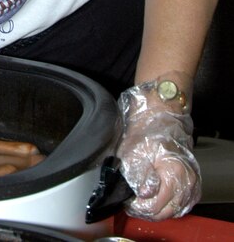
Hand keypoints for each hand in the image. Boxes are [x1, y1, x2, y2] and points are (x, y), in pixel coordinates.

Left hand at [116, 79, 200, 220]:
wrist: (161, 110)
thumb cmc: (147, 126)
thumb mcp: (133, 151)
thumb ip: (137, 177)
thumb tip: (140, 194)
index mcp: (175, 172)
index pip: (157, 204)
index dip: (140, 205)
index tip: (128, 201)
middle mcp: (188, 178)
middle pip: (169, 210)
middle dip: (149, 209)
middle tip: (133, 202)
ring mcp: (192, 178)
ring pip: (177, 206)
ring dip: (160, 207)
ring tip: (142, 199)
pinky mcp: (192, 176)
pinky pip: (184, 199)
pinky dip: (171, 201)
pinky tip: (157, 196)